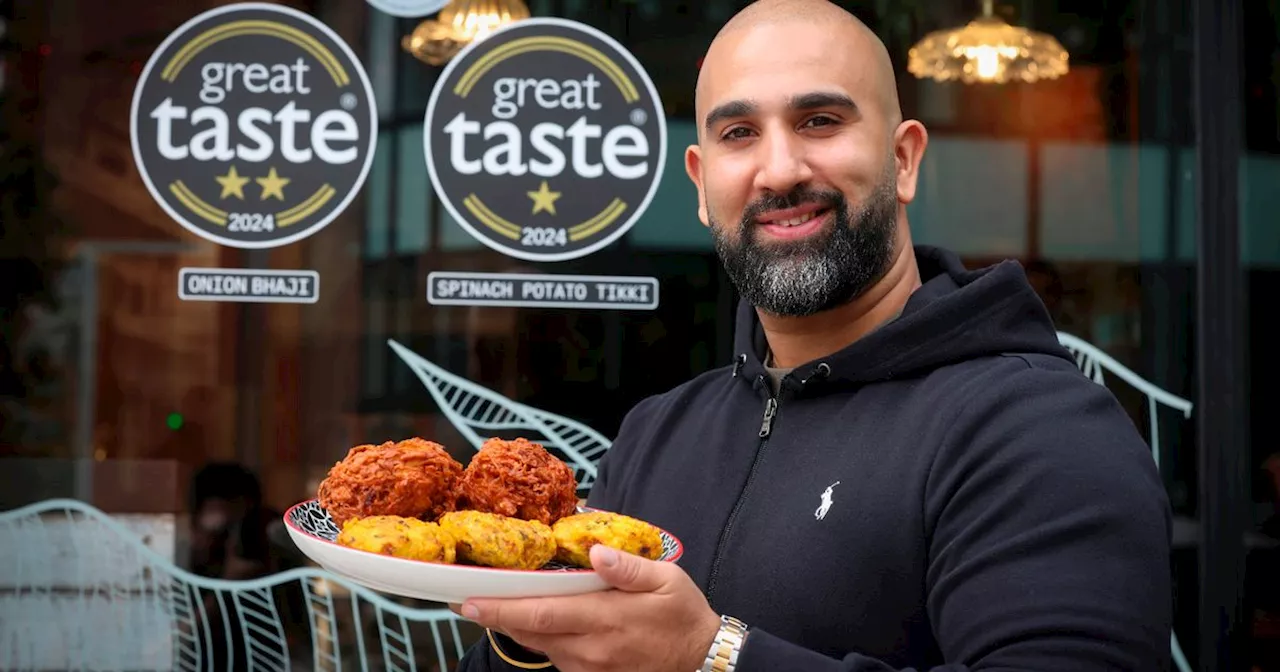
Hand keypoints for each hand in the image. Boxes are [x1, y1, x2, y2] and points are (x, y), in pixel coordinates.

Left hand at [456, 545, 721, 671]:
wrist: (702, 662)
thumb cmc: (684, 617)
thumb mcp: (668, 581)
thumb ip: (629, 568)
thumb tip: (596, 551)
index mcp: (606, 619)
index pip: (543, 614)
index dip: (503, 608)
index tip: (470, 600)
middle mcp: (591, 649)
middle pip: (530, 632)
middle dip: (494, 615)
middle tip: (462, 598)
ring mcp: (589, 667)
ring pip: (539, 644)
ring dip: (514, 625)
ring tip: (490, 602)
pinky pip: (556, 654)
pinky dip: (539, 636)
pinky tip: (532, 618)